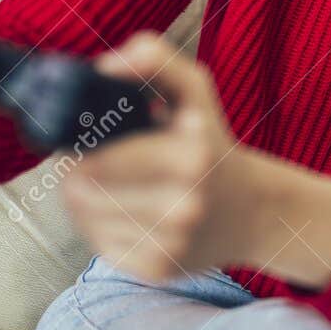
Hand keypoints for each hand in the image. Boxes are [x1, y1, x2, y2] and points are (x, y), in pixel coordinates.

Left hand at [61, 33, 256, 282]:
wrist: (254, 211)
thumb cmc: (213, 144)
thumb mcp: (194, 92)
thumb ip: (155, 59)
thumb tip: (104, 66)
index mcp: (190, 158)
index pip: (90, 163)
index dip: (75, 150)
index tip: (86, 141)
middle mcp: (183, 206)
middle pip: (81, 192)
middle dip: (77, 173)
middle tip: (93, 161)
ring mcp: (171, 243)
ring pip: (86, 219)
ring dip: (86, 200)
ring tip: (109, 185)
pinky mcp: (158, 271)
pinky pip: (101, 246)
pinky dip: (102, 227)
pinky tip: (123, 212)